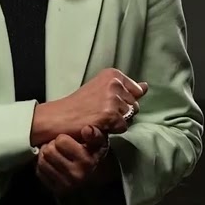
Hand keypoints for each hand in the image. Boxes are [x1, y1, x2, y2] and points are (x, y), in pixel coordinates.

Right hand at [31, 68, 147, 144]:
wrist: (58, 117)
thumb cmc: (78, 105)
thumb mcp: (102, 90)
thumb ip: (126, 88)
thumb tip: (145, 86)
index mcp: (113, 74)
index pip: (136, 91)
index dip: (123, 102)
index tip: (105, 102)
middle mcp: (114, 83)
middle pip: (134, 105)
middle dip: (122, 113)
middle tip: (100, 112)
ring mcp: (112, 99)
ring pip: (129, 117)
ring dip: (117, 122)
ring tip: (98, 118)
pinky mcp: (110, 115)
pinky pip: (123, 127)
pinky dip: (112, 130)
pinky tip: (98, 124)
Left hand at [36, 125, 108, 195]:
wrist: (94, 177)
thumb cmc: (93, 154)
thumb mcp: (99, 142)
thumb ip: (94, 134)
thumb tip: (86, 129)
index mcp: (87, 161)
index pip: (60, 141)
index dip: (62, 138)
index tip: (67, 141)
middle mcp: (76, 175)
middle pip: (49, 151)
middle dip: (52, 146)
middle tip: (58, 148)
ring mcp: (66, 185)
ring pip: (42, 162)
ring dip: (45, 156)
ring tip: (54, 154)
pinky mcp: (57, 190)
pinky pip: (40, 172)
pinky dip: (43, 166)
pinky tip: (51, 163)